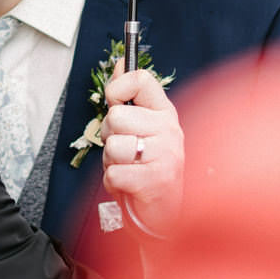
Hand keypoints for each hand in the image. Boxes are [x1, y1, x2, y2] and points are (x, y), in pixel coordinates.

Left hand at [100, 69, 183, 239]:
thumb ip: (129, 98)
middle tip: (124, 151)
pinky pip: (113, 173)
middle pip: (116, 117)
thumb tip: (121, 62)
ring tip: (128, 169)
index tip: (116, 104)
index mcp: (165, 113)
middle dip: (109, 136)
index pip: (140, 79)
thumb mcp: (141, 128)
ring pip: (112, 146)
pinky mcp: (155, 181)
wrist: (164, 215)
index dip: (118, 89)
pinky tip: (129, 186)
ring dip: (111, 162)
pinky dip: (113, 183)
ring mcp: (166, 155)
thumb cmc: (147, 169)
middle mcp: (170, 130)